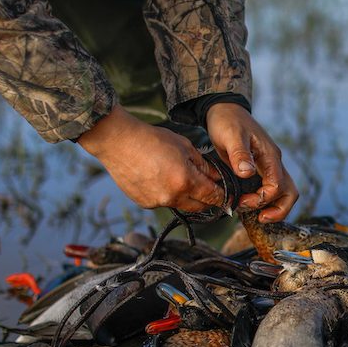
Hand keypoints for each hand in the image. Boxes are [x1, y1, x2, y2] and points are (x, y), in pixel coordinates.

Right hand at [77, 105, 225, 210]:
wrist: (119, 142)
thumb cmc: (152, 139)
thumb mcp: (185, 147)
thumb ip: (203, 165)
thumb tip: (216, 177)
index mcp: (185, 181)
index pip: (213, 197)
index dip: (223, 197)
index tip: (228, 197)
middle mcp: (172, 196)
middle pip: (199, 207)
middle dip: (207, 199)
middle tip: (210, 190)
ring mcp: (157, 202)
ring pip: (181, 205)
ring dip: (187, 197)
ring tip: (182, 179)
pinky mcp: (144, 204)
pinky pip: (164, 203)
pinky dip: (168, 195)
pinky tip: (162, 179)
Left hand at [205, 103, 298, 221]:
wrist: (225, 109)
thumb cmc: (227, 121)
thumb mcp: (231, 135)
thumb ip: (239, 154)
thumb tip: (248, 173)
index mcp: (270, 156)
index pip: (278, 185)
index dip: (262, 199)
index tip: (243, 201)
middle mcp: (274, 163)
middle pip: (290, 193)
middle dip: (278, 210)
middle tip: (259, 218)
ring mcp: (269, 166)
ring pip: (283, 193)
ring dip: (272, 208)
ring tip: (253, 214)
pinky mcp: (261, 169)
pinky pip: (270, 189)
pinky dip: (263, 201)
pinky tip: (246, 204)